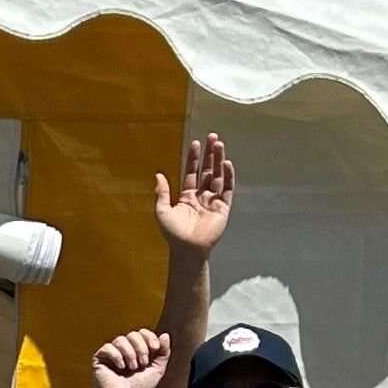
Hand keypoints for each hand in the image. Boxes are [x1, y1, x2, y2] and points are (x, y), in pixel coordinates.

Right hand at [91, 329, 169, 387]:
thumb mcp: (157, 370)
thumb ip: (163, 353)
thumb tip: (164, 335)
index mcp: (137, 350)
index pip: (142, 333)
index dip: (149, 337)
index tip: (155, 348)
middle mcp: (124, 350)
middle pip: (133, 334)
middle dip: (141, 347)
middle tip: (142, 364)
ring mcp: (111, 354)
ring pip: (120, 340)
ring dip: (129, 354)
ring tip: (131, 368)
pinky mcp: (99, 358)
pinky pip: (108, 347)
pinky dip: (116, 356)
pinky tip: (120, 368)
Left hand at [155, 132, 234, 256]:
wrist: (187, 249)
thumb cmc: (173, 233)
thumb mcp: (162, 210)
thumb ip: (161, 192)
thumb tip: (158, 175)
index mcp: (186, 196)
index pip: (191, 172)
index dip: (194, 158)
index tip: (196, 143)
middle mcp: (201, 196)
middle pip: (207, 170)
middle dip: (209, 154)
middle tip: (212, 137)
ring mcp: (213, 201)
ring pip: (218, 176)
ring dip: (219, 161)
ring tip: (219, 145)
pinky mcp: (223, 208)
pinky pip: (228, 189)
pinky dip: (229, 176)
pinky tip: (227, 164)